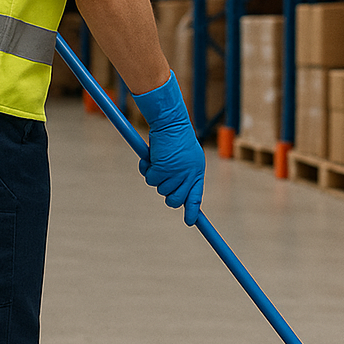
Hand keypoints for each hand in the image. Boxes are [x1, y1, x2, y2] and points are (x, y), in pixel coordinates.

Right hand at [132, 72, 204, 224]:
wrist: (170, 122)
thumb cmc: (176, 138)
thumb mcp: (186, 158)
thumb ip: (184, 176)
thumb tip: (177, 199)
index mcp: (197, 172)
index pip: (196, 197)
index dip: (192, 212)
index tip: (189, 222)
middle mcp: (189, 175)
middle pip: (175, 200)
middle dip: (167, 196)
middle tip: (162, 182)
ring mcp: (176, 173)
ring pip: (160, 189)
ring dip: (156, 177)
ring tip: (158, 161)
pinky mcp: (162, 168)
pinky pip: (150, 179)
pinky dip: (147, 169)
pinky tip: (151, 157)